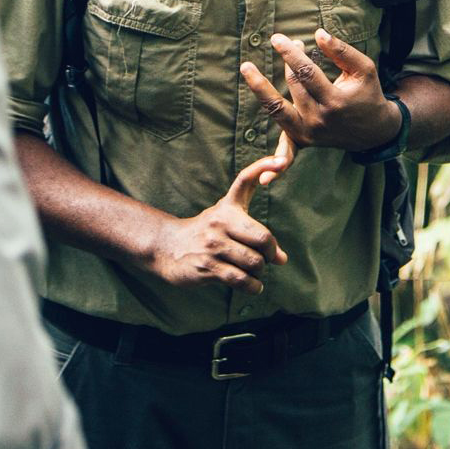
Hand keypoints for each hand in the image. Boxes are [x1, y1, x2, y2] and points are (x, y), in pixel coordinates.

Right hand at [145, 149, 292, 293]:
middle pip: (262, 238)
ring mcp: (213, 245)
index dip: (264, 166)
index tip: (281, 161)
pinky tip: (253, 286)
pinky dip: (253, 287)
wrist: (167, 247)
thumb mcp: (225, 215)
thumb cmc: (205, 231)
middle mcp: (221, 222)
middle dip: (270, 253)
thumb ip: (255, 229)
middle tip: (267, 259)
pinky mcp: (207, 267)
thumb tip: (282, 259)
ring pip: (254, 262)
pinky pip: (241, 279)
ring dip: (259, 272)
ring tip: (254, 273)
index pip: (245, 180)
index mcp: (227, 207)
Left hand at [238, 28, 400, 153]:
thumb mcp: (364, 69)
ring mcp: (309, 134)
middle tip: (285, 42)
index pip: (305, 72)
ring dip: (260, 87)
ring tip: (247, 68)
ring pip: (278, 107)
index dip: (290, 53)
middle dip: (288, 61)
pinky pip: (282, 144)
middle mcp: (319, 121)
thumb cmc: (368, 94)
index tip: (276, 38)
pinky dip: (273, 159)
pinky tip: (263, 176)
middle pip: (293, 85)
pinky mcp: (304, 142)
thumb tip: (317, 33)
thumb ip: (342, 51)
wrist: (375, 131)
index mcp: (335, 102)